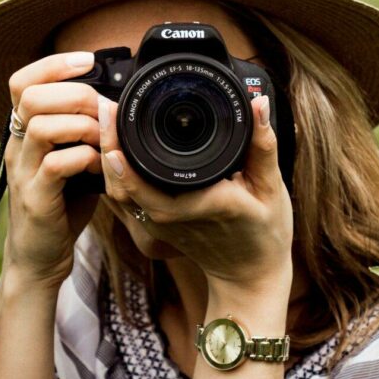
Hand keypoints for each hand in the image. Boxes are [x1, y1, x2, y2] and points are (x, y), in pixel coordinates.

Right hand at [3, 51, 102, 288]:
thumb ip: (85, 133)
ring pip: (41, 126)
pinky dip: (85, 159)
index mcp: (23, 133)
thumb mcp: (72, 160)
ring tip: (103, 140)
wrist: (40, 258)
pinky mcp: (35, 199)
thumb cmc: (61, 206)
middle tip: (103, 109)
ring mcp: (22, 173)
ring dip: (82, 126)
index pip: (21, 82)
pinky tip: (99, 168)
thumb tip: (118, 106)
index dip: (53, 64)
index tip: (87, 60)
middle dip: (75, 94)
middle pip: (30, 96)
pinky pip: (56, 165)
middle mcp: (16, 148)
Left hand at [99, 95, 293, 300]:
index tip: (115, 117)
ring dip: (107, 156)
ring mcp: (159, 225)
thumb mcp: (271, 188)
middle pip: (121, 184)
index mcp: (199, 205)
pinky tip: (116, 146)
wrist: (250, 275)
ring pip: (118, 192)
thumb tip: (258, 103)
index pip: (146, 184)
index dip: (123, 156)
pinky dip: (116, 172)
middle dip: (107, 143)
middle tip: (107, 106)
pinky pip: (126, 199)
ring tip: (108, 119)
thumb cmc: (265, 234)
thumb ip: (263, 145)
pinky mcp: (154, 226)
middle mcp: (171, 218)